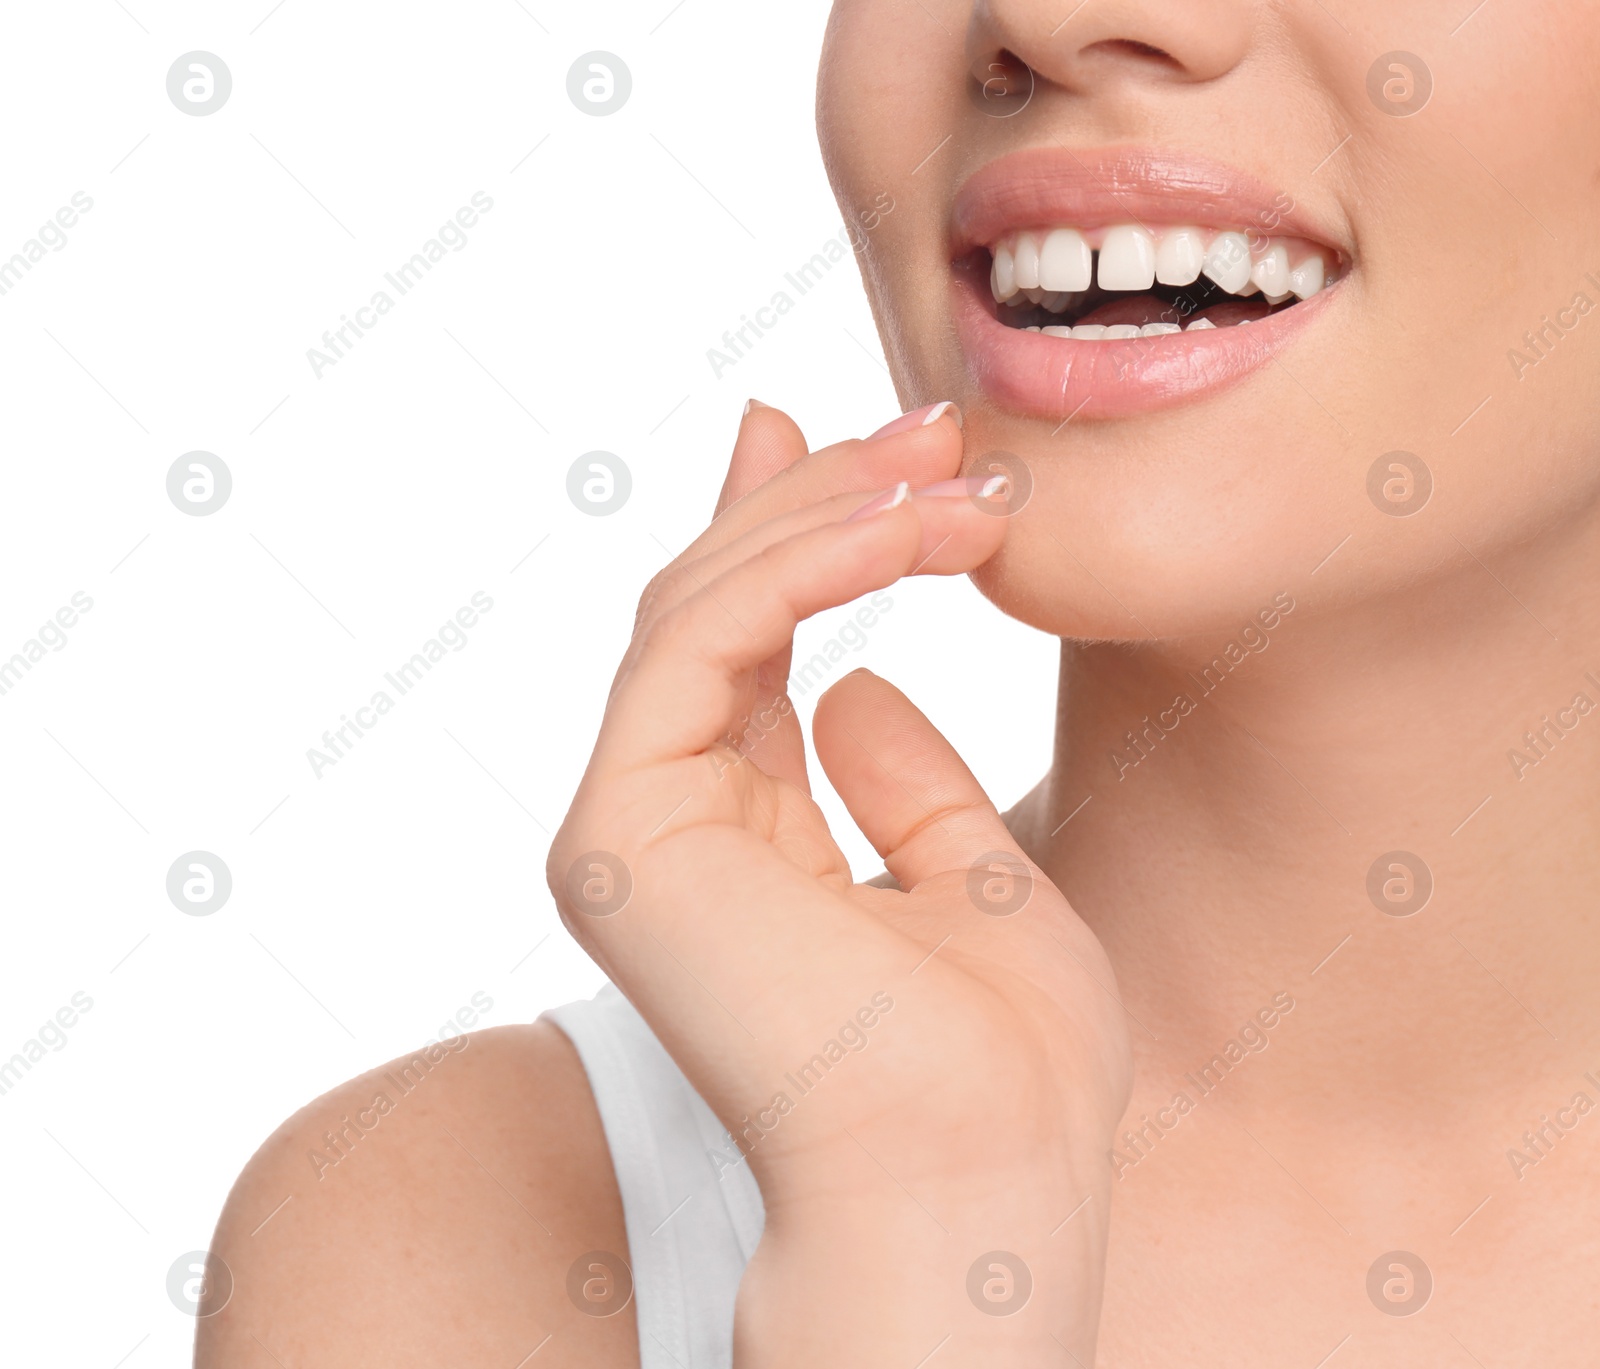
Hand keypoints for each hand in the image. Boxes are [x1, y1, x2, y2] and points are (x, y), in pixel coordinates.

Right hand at [547, 402, 1132, 1365]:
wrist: (979, 1180)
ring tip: (950, 461)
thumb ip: (896, 778)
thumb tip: (852, 683)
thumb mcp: (970, 879)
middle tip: (933, 426)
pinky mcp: (621, 829)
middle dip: (822, 499)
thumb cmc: (1002, 1066)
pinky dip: (801, 562)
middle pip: (712, 609)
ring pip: (697, 604)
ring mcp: (629, 828)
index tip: (848, 437)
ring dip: (827, 513)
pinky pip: (701, 638)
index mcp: (736, 845)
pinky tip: (907, 527)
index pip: (739, 650)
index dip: (786, 531)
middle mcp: (664, 827)